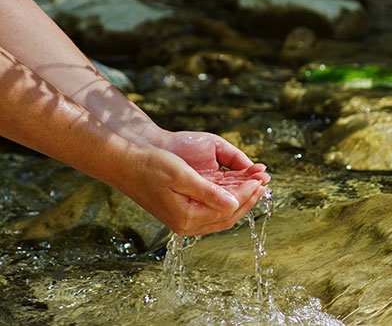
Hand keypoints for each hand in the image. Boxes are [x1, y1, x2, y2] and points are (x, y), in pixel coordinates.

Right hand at [123, 146, 267, 235]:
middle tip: (264, 185)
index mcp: (187, 218)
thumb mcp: (182, 177)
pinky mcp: (182, 214)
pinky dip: (226, 203)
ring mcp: (183, 222)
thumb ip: (209, 193)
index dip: (246, 194)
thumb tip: (234, 204)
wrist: (126, 167)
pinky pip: (211, 213)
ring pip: (221, 217)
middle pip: (227, 217)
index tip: (259, 180)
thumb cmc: (152, 166)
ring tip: (255, 188)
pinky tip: (234, 192)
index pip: (227, 209)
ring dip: (239, 202)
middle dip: (247, 201)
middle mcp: (186, 225)